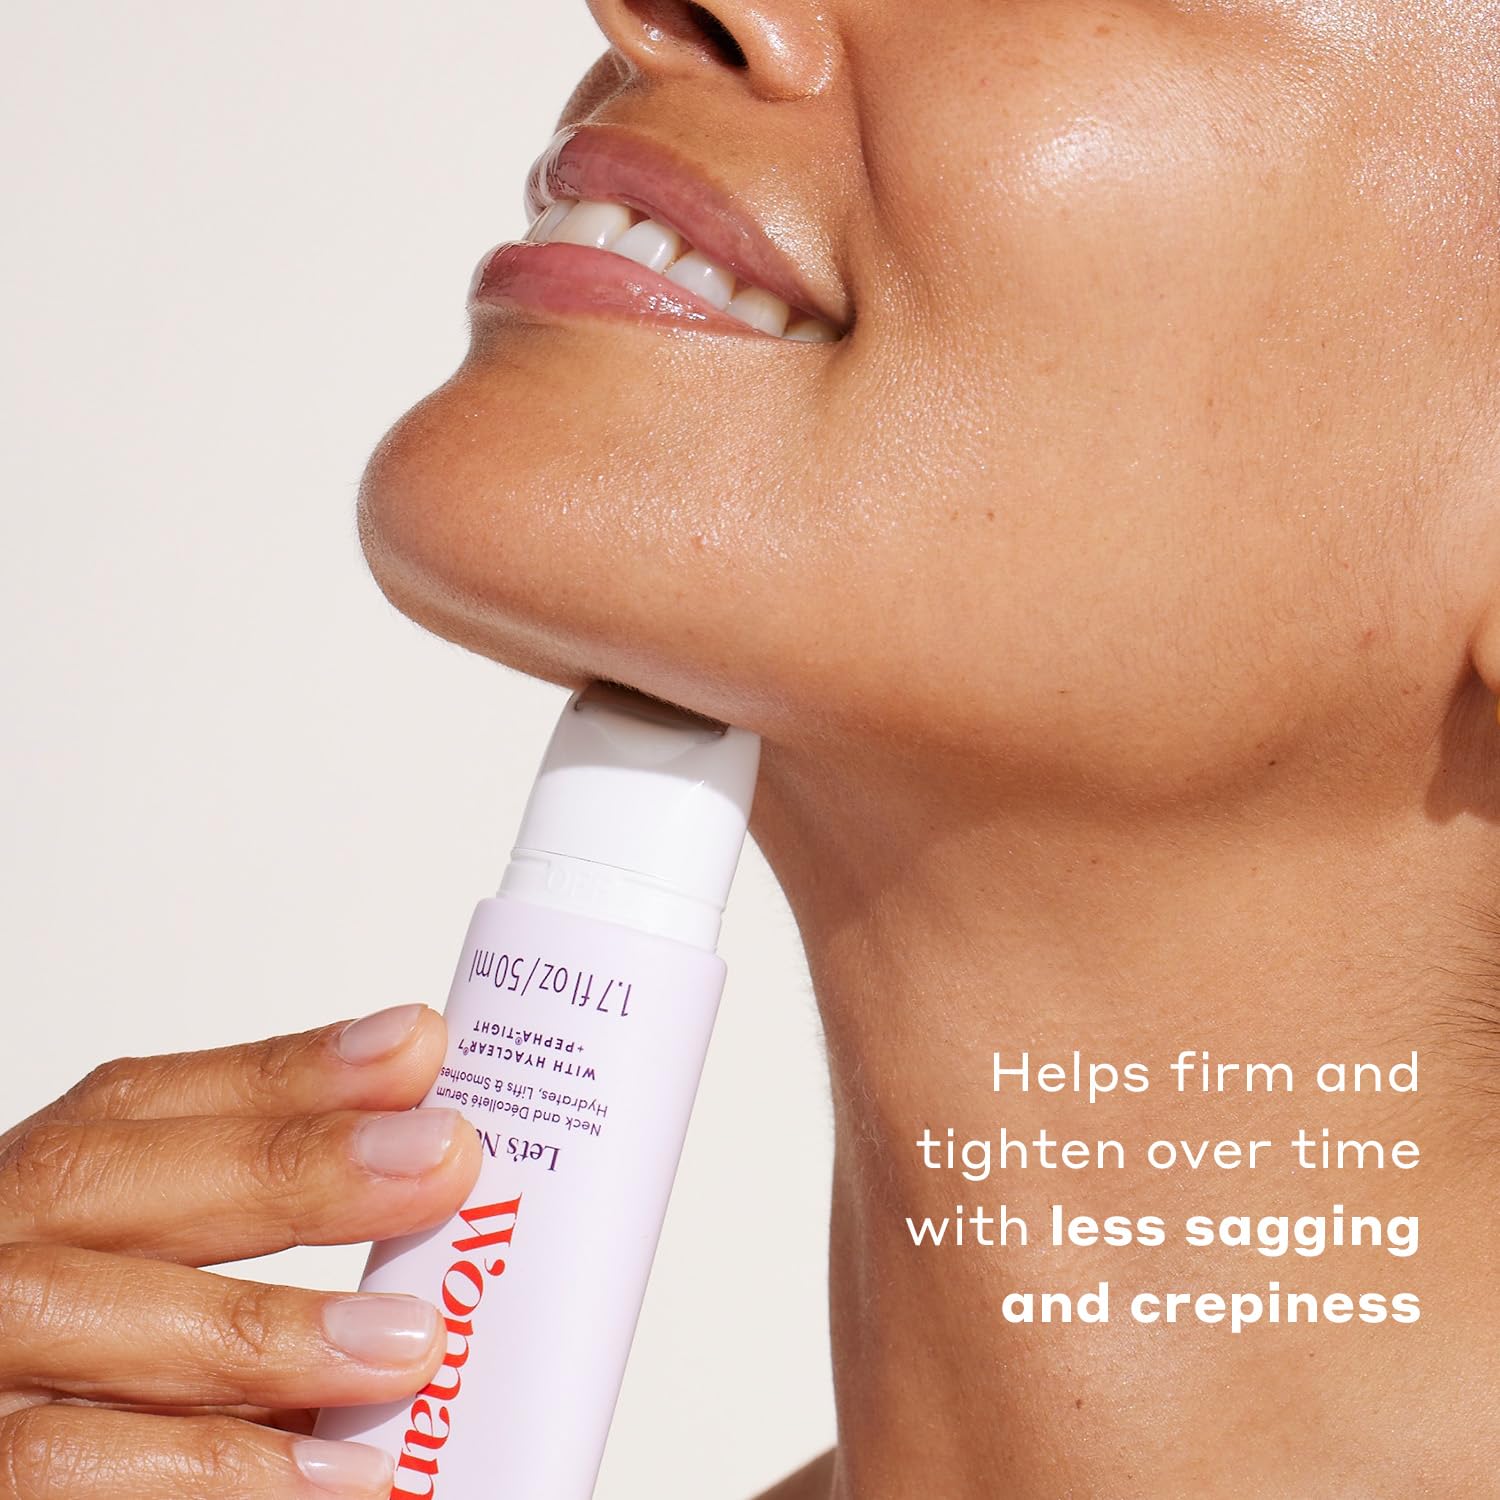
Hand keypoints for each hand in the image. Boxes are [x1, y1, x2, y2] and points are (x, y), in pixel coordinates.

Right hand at [0, 1003, 480, 1497]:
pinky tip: (334, 1478)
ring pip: (66, 1312)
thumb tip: (434, 1203)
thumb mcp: (165, 1313)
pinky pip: (61, 1471)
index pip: (140, 1104)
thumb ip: (256, 1253)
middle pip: (97, 1177)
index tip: (415, 1046)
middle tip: (440, 1162)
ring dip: (259, 1329)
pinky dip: (213, 1470)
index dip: (281, 1073)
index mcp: (26, 1205)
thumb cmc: (105, 1414)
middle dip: (286, 1164)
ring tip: (409, 1347)